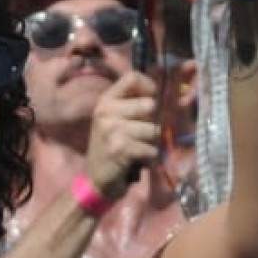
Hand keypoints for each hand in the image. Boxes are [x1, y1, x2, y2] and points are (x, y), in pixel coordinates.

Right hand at [82, 71, 161, 198]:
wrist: (96, 180)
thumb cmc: (111, 148)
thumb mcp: (114, 120)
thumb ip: (132, 104)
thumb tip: (161, 92)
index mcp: (105, 101)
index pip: (132, 77)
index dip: (149, 86)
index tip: (152, 100)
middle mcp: (106, 111)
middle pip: (149, 104)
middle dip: (153, 122)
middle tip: (142, 135)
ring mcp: (112, 129)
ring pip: (154, 129)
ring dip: (152, 143)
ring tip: (138, 149)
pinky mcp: (120, 148)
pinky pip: (151, 148)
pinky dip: (150, 157)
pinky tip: (138, 160)